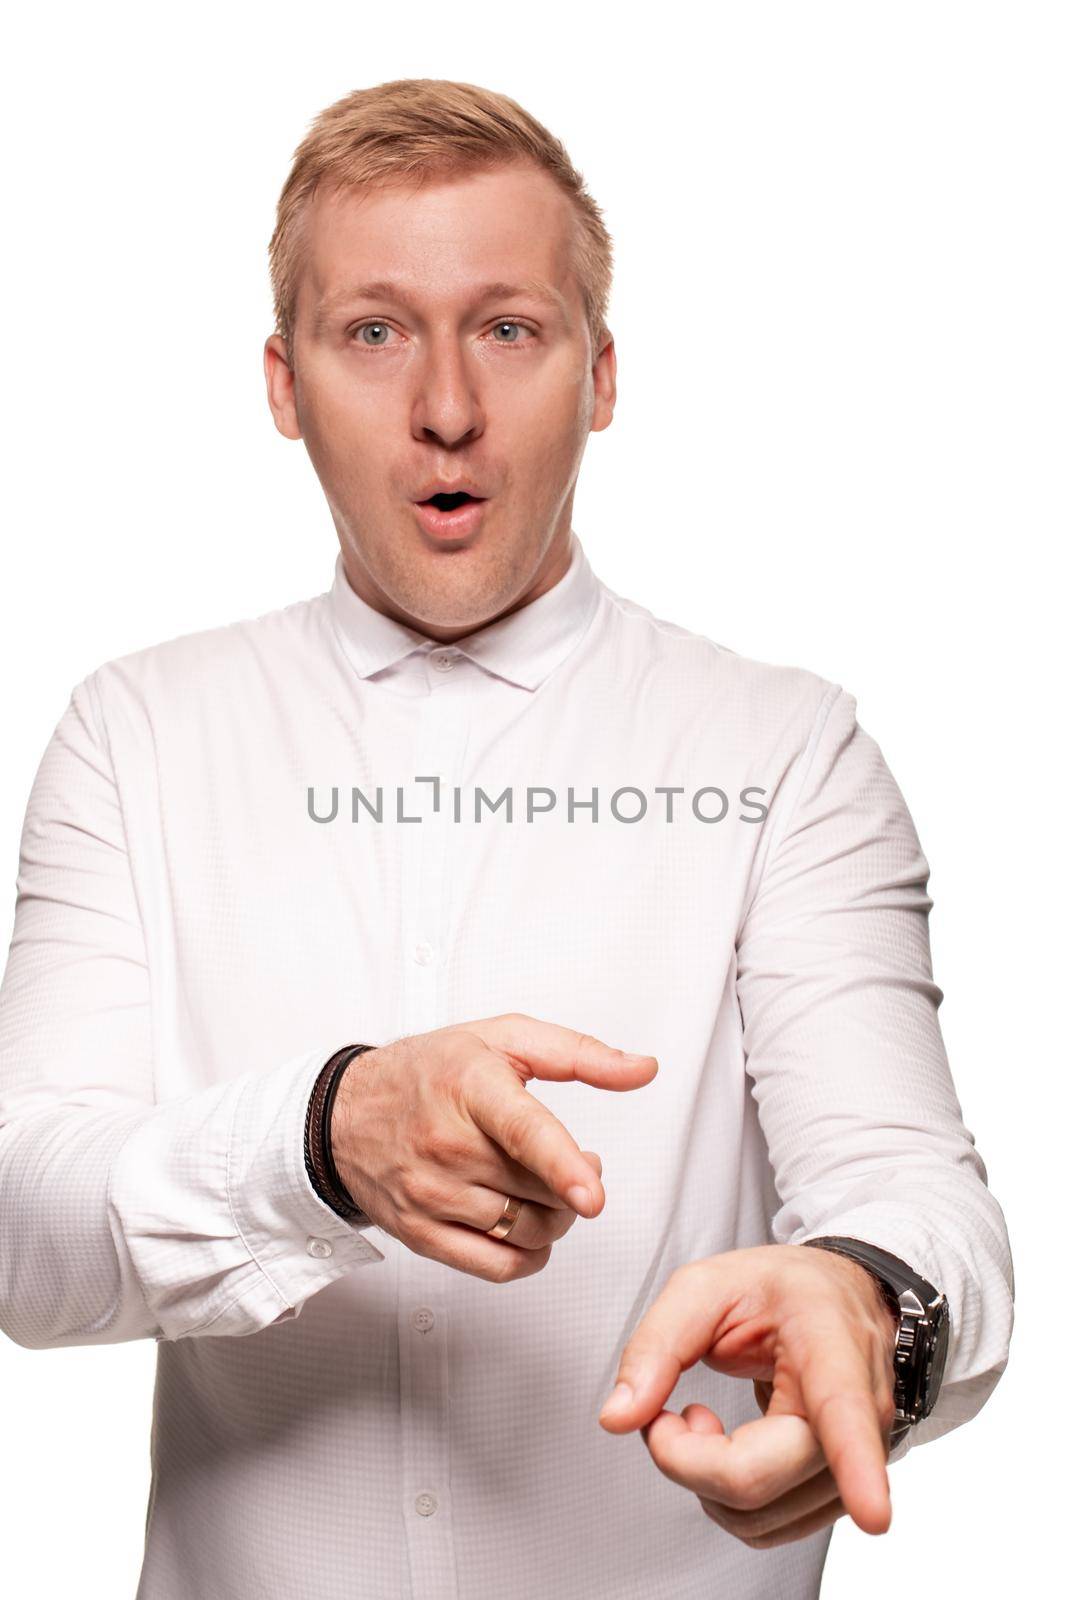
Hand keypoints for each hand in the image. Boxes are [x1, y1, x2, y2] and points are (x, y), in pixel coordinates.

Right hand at [330, 1012, 656, 1282]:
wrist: (346, 1113)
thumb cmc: (429, 1071)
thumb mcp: (503, 1038)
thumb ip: (579, 1054)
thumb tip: (642, 1069)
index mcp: (470, 1086)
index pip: (522, 1130)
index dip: (562, 1165)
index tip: (591, 1193)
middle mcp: (446, 1144)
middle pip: (540, 1190)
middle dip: (575, 1183)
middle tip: (575, 1164)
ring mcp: (430, 1194)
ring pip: (526, 1230)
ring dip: (557, 1218)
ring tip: (548, 1188)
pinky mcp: (420, 1234)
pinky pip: (496, 1266)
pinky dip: (529, 1254)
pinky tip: (528, 1227)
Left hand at [598, 1244, 899, 1545]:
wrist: (836, 1299)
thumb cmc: (777, 1290)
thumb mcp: (704, 1287)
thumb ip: (656, 1346)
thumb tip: (618, 1417)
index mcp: (830, 1343)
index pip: (846, 1413)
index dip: (858, 1467)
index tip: (873, 1513)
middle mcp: (859, 1412)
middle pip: (758, 1478)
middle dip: (687, 1457)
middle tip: (674, 1411)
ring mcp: (857, 1461)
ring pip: (758, 1517)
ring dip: (702, 1477)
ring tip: (704, 1419)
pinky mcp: (836, 1491)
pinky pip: (766, 1527)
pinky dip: (724, 1496)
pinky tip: (728, 1445)